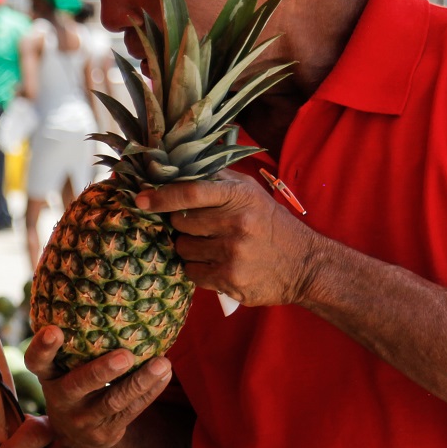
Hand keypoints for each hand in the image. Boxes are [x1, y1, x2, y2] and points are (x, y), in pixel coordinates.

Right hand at [23, 326, 171, 447]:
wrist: (79, 434)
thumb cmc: (74, 383)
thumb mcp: (63, 367)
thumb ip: (72, 343)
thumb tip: (101, 291)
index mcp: (48, 376)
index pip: (36, 361)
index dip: (42, 348)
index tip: (54, 330)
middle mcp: (60, 398)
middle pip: (78, 385)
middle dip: (101, 371)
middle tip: (126, 355)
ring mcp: (82, 419)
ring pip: (114, 401)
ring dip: (140, 381)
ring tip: (162, 364)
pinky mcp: (105, 432)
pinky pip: (131, 411)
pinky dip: (150, 391)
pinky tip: (165, 374)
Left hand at [135, 171, 329, 307]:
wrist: (306, 265)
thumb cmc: (271, 224)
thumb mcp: (250, 193)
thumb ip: (216, 180)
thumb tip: (173, 168)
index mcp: (239, 196)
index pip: (190, 192)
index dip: (161, 196)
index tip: (141, 199)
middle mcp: (236, 223)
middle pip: (179, 223)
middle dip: (182, 226)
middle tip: (201, 228)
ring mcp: (232, 253)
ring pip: (182, 249)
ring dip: (190, 249)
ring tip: (213, 247)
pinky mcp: (229, 279)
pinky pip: (191, 272)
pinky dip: (198, 269)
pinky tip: (217, 264)